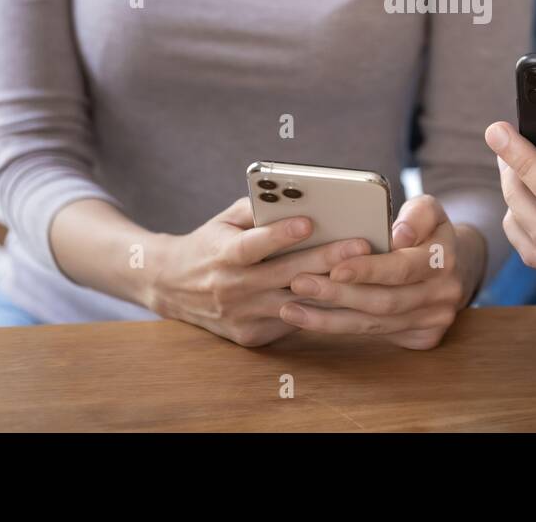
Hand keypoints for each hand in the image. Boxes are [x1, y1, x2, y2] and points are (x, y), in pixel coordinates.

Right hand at [147, 197, 369, 346]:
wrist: (172, 287)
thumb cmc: (210, 243)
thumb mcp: (225, 219)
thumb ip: (257, 209)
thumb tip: (297, 198)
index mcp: (223, 255)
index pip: (252, 246)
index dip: (279, 235)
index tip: (309, 222)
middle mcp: (232, 288)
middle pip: (285, 275)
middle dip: (326, 259)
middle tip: (361, 245)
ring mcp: (242, 316)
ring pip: (295, 303)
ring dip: (330, 288)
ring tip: (364, 271)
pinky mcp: (250, 336)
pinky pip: (291, 321)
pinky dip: (318, 308)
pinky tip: (345, 294)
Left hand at [278, 195, 483, 349]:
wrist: (454, 265)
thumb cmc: (428, 230)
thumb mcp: (428, 210)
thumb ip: (416, 214)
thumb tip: (399, 234)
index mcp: (443, 259)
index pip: (403, 268)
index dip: (368, 270)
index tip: (335, 267)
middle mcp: (443, 294)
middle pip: (384, 301)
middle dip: (338, 294)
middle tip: (298, 282)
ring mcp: (433, 320)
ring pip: (375, 324)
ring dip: (329, 318)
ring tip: (290, 306)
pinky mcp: (421, 338)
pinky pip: (374, 334)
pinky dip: (338, 327)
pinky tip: (309, 319)